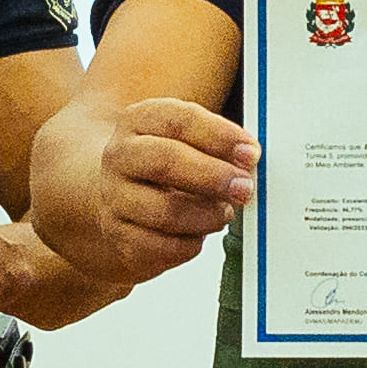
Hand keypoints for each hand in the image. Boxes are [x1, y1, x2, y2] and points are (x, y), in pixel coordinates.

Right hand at [88, 98, 256, 282]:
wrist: (121, 197)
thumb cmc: (167, 164)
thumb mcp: (186, 138)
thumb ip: (217, 143)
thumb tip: (248, 161)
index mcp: (139, 120)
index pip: (180, 120)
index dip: (220, 136)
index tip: (251, 152)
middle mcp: (120, 156)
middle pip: (166, 161)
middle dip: (213, 177)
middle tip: (245, 188)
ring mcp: (115, 198)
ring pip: (166, 211)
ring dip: (207, 216)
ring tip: (224, 213)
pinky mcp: (120, 237)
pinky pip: (163, 247)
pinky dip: (191, 243)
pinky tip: (199, 233)